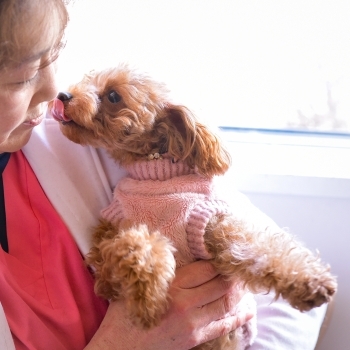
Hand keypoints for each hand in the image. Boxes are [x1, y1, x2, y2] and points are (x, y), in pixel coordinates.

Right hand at [85, 260, 252, 349]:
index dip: (218, 260)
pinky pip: (224, 324)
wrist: (119, 349)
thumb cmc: (124, 314)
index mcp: (170, 285)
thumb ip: (158, 269)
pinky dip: (239, 315)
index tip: (224, 254)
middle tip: (239, 266)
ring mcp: (192, 323)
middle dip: (233, 274)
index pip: (206, 268)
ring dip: (240, 292)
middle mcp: (184, 303)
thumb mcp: (137, 285)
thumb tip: (175, 250)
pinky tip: (248, 308)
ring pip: (226, 303)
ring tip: (244, 283)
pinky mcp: (195, 338)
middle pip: (221, 284)